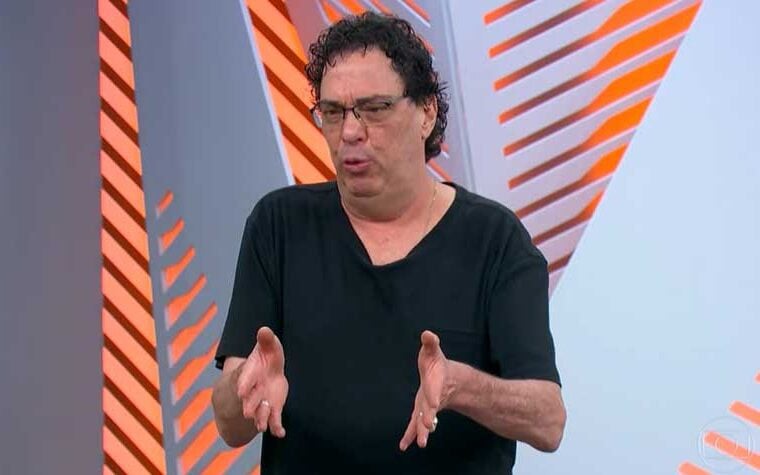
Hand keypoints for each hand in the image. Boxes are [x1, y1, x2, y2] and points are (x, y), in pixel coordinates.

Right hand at [236, 326, 288, 437]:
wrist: (266, 374)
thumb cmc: (265, 358)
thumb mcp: (267, 347)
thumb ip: (266, 340)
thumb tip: (264, 329)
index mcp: (251, 374)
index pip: (245, 379)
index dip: (243, 385)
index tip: (240, 391)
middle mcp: (254, 390)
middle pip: (250, 399)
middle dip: (249, 406)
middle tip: (247, 413)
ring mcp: (263, 401)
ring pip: (260, 412)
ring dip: (261, 419)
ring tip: (262, 427)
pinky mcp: (273, 409)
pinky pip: (274, 420)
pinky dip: (276, 428)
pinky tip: (280, 433)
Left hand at [399, 330, 452, 450]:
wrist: (446, 379)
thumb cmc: (436, 363)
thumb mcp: (433, 351)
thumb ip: (431, 343)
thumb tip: (427, 333)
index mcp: (436, 384)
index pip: (435, 391)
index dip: (434, 397)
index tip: (434, 404)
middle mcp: (433, 398)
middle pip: (431, 410)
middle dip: (430, 418)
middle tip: (428, 427)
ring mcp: (427, 407)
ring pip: (424, 421)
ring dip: (422, 432)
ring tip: (421, 444)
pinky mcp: (421, 412)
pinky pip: (415, 425)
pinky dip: (410, 435)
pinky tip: (403, 446)